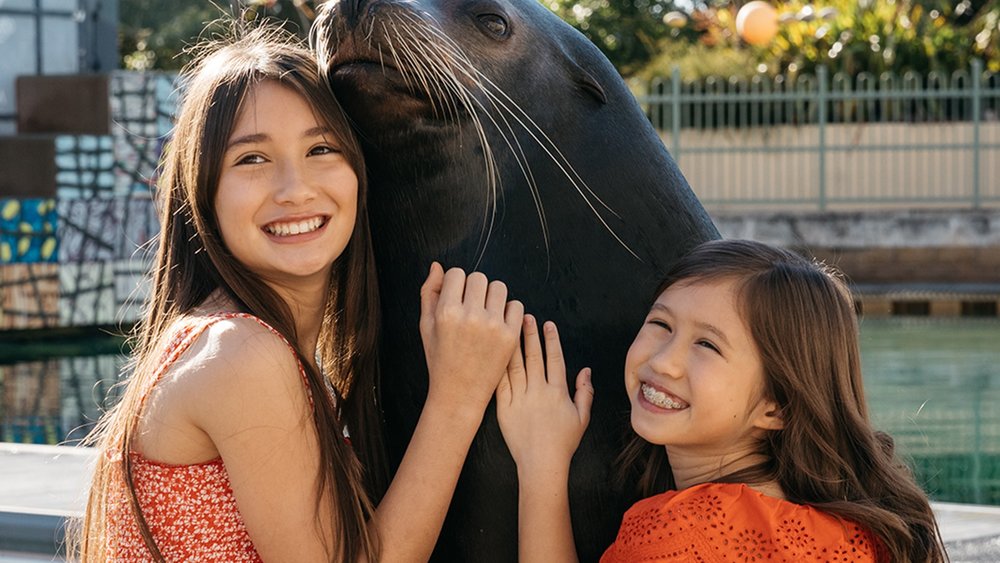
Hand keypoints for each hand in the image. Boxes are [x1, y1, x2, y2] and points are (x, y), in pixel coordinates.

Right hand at [419, 262, 523, 413]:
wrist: (459, 393)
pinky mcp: (510, 336)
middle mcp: (470, 316)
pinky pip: (517, 306)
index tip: (456, 298)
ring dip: (493, 296)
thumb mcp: (426, 326)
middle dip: (474, 289)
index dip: (456, 284)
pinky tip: (498, 323)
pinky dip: (509, 311)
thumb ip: (429, 293)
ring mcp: (493, 326)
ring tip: (485, 313)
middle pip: (479, 278)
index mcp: (447, 312)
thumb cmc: (440, 358)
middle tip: (470, 308)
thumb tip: (437, 266)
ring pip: (499, 287)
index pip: (457, 274)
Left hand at [496, 315, 592, 474]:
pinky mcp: (504, 407)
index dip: (551, 340)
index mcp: (557, 392)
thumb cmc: (563, 443)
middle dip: (530, 334)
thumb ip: (585, 392)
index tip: (548, 324)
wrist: (541, 464)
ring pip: (515, 365)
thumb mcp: (582, 418)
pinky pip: (500, 383)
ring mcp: (519, 399)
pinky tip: (493, 351)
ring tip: (508, 327)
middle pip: (533, 356)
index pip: (554, 359)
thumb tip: (586, 370)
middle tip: (525, 315)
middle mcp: (538, 391)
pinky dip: (498, 366)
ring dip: (513, 345)